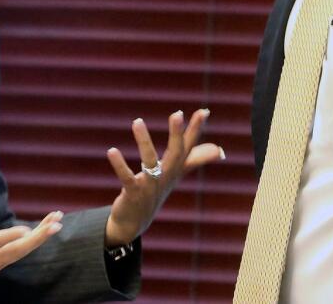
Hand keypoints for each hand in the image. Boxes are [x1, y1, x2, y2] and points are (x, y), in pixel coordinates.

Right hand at [0, 212, 62, 303]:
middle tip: (56, 222)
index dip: (8, 236)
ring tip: (56, 219)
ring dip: (40, 236)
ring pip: (20, 250)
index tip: (26, 229)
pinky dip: (32, 241)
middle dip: (38, 236)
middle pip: (16, 249)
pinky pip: (17, 252)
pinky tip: (43, 230)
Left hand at [104, 108, 224, 246]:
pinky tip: (112, 151)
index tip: (204, 111)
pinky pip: (127, 177)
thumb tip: (220, 150)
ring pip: (149, 161)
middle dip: (177, 134)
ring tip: (137, 121)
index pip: (189, 146)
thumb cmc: (156, 192)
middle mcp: (166, 176)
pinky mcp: (133, 193)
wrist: (136, 221)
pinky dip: (120, 165)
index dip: (196, 130)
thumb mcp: (177, 174)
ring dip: (144, 141)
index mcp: (176, 169)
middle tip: (178, 114)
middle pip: (175, 154)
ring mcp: (150, 186)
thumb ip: (195, 159)